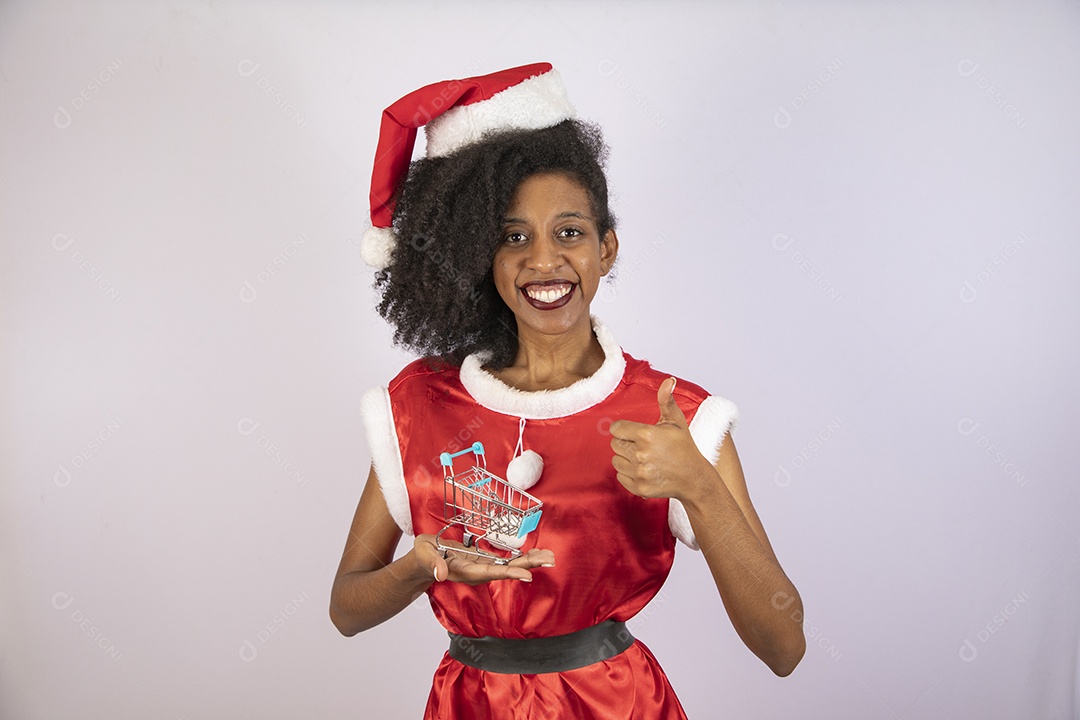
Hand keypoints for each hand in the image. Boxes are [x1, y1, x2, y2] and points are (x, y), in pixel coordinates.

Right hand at [412, 534, 554, 585]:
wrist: (423, 560)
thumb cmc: (423, 556)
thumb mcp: (423, 555)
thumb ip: (432, 563)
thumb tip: (440, 573)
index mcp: (465, 572)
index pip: (491, 573)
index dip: (509, 573)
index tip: (528, 575)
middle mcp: (478, 572)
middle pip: (507, 570)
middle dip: (528, 565)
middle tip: (550, 560)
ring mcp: (482, 567)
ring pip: (510, 566)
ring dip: (530, 561)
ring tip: (549, 557)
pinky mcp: (484, 561)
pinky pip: (507, 560)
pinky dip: (522, 557)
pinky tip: (535, 554)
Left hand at [609, 377, 715, 499]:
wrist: (694, 478)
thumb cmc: (684, 447)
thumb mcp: (676, 421)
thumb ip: (666, 400)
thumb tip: (668, 380)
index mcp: (646, 434)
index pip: (616, 428)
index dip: (624, 429)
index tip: (634, 432)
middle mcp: (640, 454)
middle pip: (615, 444)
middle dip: (626, 443)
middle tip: (643, 446)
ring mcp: (639, 472)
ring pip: (616, 461)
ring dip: (626, 458)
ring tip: (644, 458)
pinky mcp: (638, 488)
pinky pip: (620, 476)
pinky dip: (629, 474)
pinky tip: (644, 470)